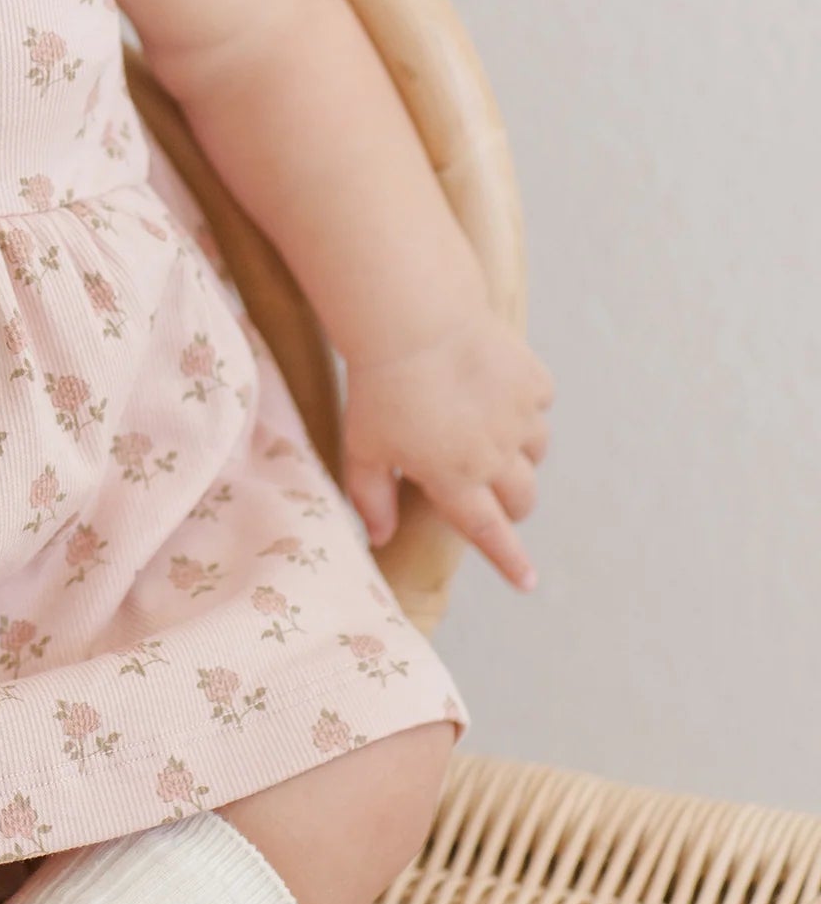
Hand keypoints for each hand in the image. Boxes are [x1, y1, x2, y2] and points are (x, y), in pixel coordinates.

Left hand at [340, 307, 553, 592]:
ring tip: (487, 432)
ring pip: (536, 453)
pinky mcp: (534, 382)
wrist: (413, 321)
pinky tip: (494, 388)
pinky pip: (539, 405)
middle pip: (522, 499)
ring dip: (519, 454)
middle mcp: (496, 455)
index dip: (509, 561)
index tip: (527, 582)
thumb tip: (379, 538)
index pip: (488, 532)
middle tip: (489, 489)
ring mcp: (521, 418)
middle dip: (511, 504)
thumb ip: (371, 497)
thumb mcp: (362, 447)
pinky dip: (524, 405)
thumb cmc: (379, 387)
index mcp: (454, 478)